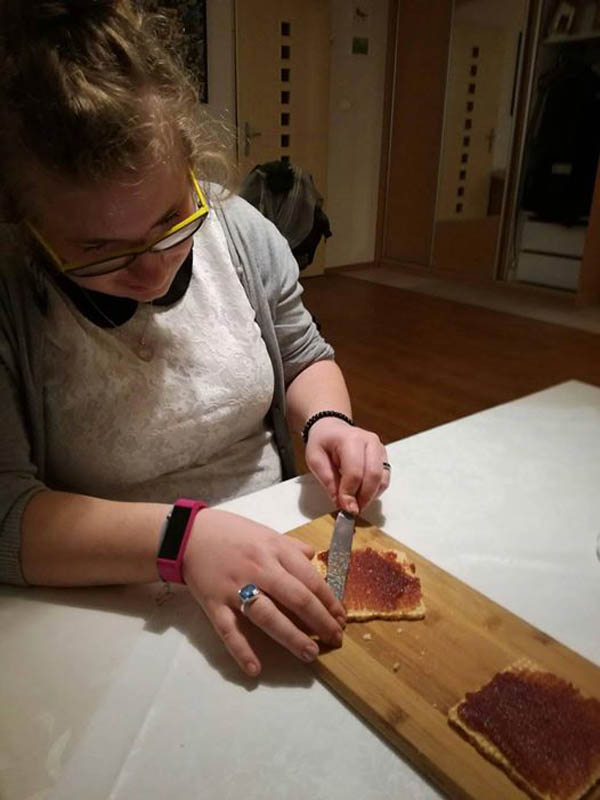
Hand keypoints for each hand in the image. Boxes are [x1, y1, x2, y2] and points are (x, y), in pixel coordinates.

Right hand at [182, 509, 345, 675]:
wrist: (187, 533)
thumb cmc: (230, 532)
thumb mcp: (265, 532)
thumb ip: (290, 546)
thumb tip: (314, 557)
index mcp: (274, 550)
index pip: (309, 578)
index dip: (329, 601)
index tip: (341, 618)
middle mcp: (259, 568)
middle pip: (296, 598)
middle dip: (319, 621)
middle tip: (334, 639)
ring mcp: (235, 587)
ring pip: (267, 616)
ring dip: (291, 636)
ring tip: (310, 653)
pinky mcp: (214, 603)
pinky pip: (229, 630)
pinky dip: (241, 650)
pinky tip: (255, 669)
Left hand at [304, 418, 389, 513]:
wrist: (332, 429)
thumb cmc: (322, 443)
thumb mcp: (315, 459)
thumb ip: (328, 481)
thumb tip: (342, 503)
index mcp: (350, 439)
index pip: (355, 471)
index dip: (350, 493)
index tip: (345, 509)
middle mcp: (370, 442)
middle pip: (373, 475)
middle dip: (363, 497)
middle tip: (352, 510)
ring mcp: (380, 449)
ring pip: (382, 479)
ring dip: (370, 496)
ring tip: (355, 503)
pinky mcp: (384, 457)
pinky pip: (384, 479)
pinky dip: (374, 491)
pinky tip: (361, 494)